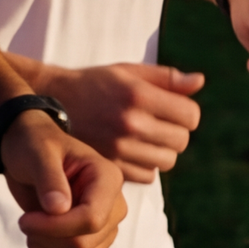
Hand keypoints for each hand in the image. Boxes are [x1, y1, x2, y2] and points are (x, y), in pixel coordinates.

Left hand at [0, 115, 126, 247]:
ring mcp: (106, 230)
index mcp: (108, 180)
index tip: (26, 219)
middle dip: (45, 240)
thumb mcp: (37, 153)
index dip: (55, 228)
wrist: (29, 156)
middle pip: (83, 246)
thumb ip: (48, 177)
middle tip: (25, 222)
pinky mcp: (94, 247)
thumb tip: (59, 208)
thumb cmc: (35, 147)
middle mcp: (114, 208)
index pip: (92, 220)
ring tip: (32, 230)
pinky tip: (41, 246)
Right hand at [42, 60, 203, 182]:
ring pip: (166, 161)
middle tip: (156, 125)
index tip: (172, 110)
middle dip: (174, 132)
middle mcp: (130, 122)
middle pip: (181, 140)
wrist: (49, 103)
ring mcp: (119, 147)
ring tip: (143, 139)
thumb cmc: (93, 84)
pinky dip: (144, 166)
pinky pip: (148, 176)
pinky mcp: (110, 164)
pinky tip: (130, 152)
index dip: (185, 112)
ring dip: (160, 151)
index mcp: (138, 95)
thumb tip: (199, 82)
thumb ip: (165, 77)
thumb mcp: (126, 72)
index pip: (190, 115)